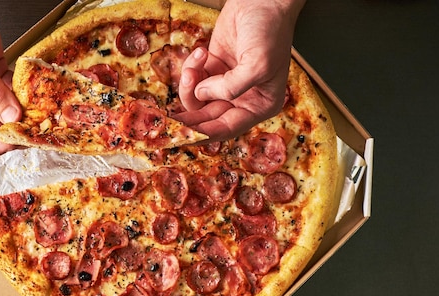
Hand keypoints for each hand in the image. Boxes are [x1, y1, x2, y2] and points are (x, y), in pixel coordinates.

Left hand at [176, 0, 304, 140]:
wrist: (262, 0)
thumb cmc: (270, 31)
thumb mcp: (257, 64)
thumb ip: (231, 87)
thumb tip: (203, 95)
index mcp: (259, 106)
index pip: (227, 128)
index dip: (204, 134)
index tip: (183, 138)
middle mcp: (242, 99)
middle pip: (207, 118)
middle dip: (188, 117)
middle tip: (168, 120)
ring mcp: (225, 84)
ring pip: (197, 100)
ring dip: (189, 85)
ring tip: (194, 66)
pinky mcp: (212, 69)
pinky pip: (193, 79)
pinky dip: (191, 68)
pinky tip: (202, 52)